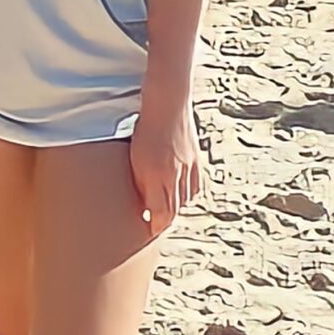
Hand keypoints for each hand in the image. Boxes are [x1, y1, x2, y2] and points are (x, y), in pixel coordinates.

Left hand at [129, 105, 203, 237]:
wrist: (168, 102)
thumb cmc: (144, 128)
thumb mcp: (136, 157)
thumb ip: (141, 183)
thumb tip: (144, 205)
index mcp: (158, 174)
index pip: (161, 213)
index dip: (156, 225)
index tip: (150, 232)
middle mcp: (176, 174)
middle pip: (175, 209)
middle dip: (166, 220)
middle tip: (157, 226)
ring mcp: (189, 167)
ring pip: (186, 198)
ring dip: (177, 207)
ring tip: (167, 211)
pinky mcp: (197, 160)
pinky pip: (196, 185)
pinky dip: (189, 193)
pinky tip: (182, 194)